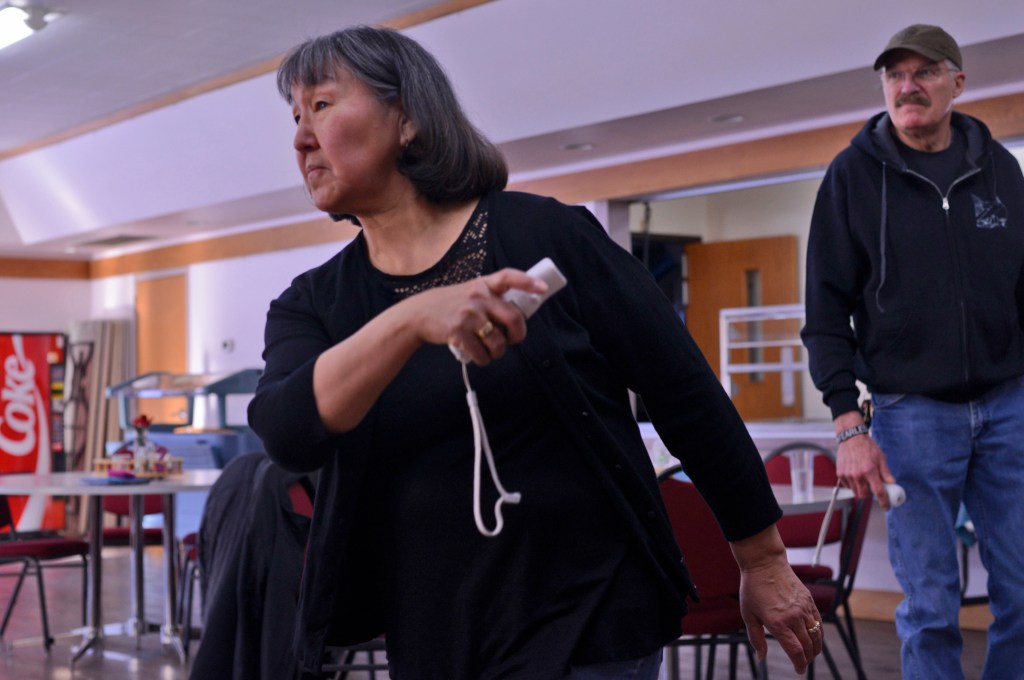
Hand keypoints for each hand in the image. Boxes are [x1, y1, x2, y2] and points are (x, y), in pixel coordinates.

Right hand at [413, 268, 547, 365]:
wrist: (418, 315)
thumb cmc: (449, 305)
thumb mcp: (469, 293)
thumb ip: (490, 299)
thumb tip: (516, 318)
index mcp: (483, 285)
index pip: (509, 277)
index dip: (528, 282)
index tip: (542, 288)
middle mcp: (478, 297)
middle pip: (513, 319)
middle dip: (518, 335)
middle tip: (513, 341)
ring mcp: (468, 315)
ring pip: (498, 342)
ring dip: (498, 352)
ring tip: (492, 351)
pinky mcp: (458, 332)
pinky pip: (482, 354)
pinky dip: (483, 360)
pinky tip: (479, 357)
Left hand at [738, 557, 822, 673]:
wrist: (765, 563)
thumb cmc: (753, 588)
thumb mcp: (748, 614)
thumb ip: (756, 637)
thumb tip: (761, 657)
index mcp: (777, 622)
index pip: (795, 651)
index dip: (799, 665)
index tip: (799, 671)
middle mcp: (794, 616)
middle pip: (808, 646)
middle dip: (807, 659)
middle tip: (803, 664)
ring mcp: (803, 608)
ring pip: (817, 636)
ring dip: (815, 649)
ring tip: (810, 654)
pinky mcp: (809, 600)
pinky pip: (819, 622)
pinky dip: (819, 634)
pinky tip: (814, 638)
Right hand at [834, 412, 896, 508]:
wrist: (851, 438)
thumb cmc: (867, 446)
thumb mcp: (881, 458)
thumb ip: (886, 472)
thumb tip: (891, 482)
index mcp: (870, 471)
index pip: (878, 492)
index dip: (884, 502)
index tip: (886, 507)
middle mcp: (857, 475)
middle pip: (864, 496)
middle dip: (870, 496)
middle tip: (873, 490)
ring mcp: (848, 475)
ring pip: (855, 492)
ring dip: (861, 490)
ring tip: (864, 480)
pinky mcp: (840, 473)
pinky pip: (848, 485)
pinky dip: (852, 484)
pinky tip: (856, 476)